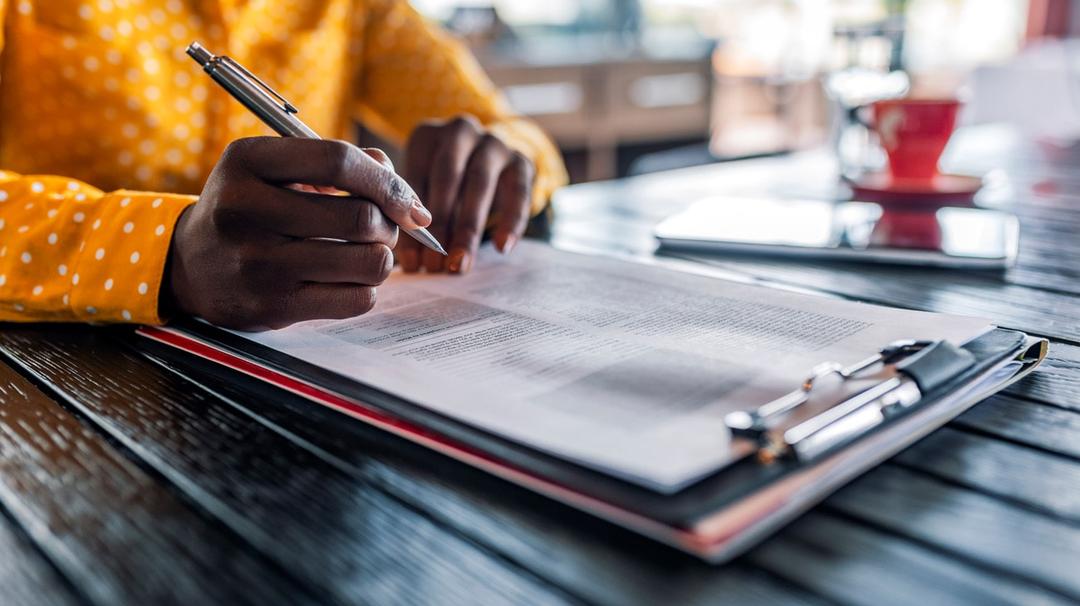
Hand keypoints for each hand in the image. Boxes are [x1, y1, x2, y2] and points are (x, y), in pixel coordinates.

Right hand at [164, 137, 432, 329]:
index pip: (338, 162)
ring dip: (383, 257)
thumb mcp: (275, 169)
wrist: (189, 266)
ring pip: (367, 262)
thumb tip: (396, 184)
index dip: (387, 181)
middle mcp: (245, 211)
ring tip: (368, 252)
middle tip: (383, 228)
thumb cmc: (249, 208)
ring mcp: (258, 263)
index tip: (407, 202)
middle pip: (360, 217)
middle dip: (388, 224)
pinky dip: (367, 288)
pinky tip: (348, 279)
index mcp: (247, 161)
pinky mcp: (272, 307)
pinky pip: (357, 299)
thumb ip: (335, 163)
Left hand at [397, 115, 534, 273]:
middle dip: (440, 225)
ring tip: (461, 263)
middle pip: (447, 178)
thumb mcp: (425, 190)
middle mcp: (459, 131)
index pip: (414, 179)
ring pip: (479, 183)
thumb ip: (415, 216)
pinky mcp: (521, 159)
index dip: (410, 222)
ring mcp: (493, 142)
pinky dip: (511, 221)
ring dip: (468, 228)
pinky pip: (518, 191)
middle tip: (435, 266)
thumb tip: (412, 263)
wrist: (492, 163)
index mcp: (426, 136)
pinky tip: (501, 247)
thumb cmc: (447, 185)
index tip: (411, 262)